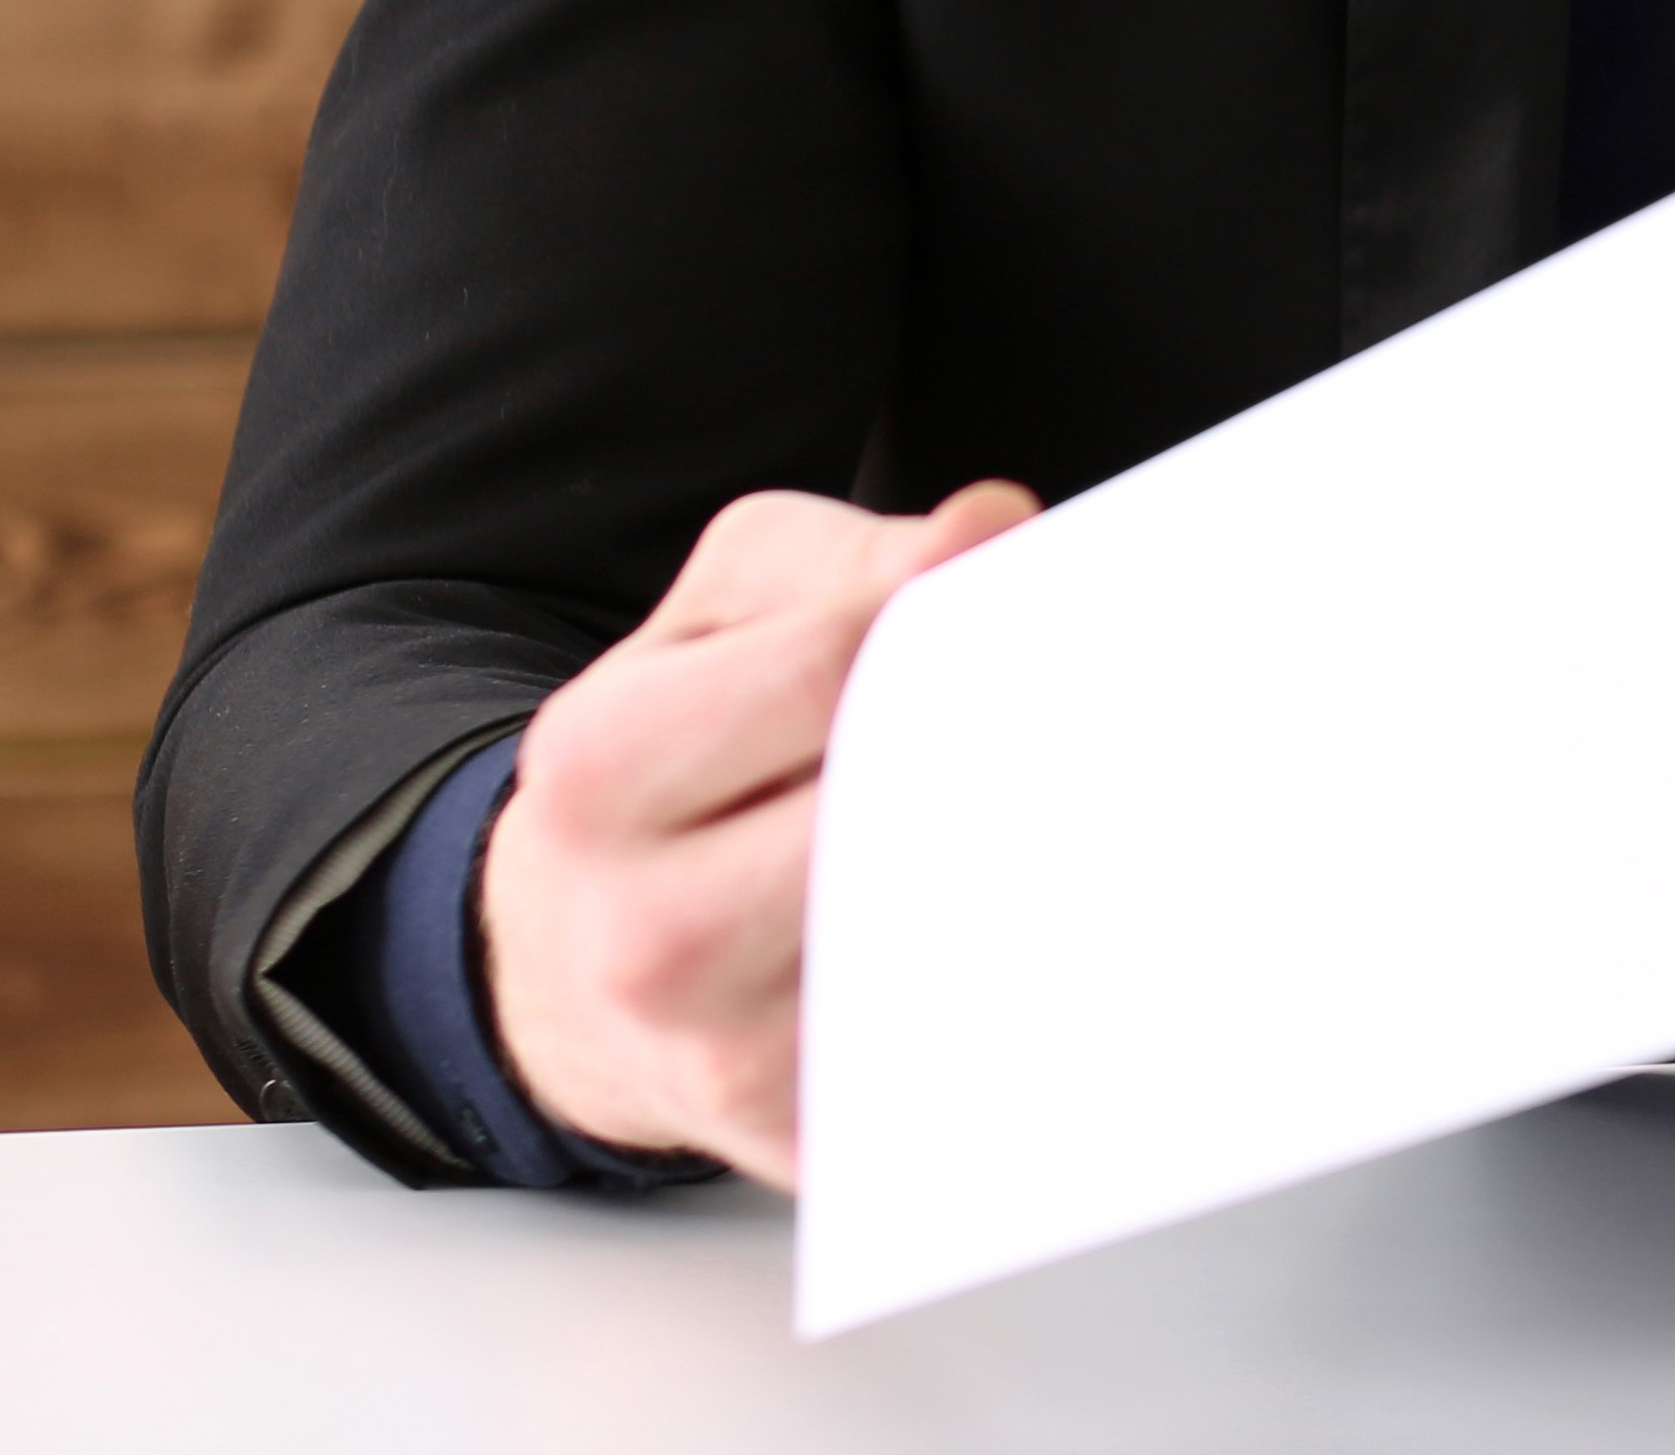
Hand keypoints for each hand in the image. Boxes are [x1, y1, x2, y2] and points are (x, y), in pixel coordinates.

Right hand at [480, 480, 1038, 1184]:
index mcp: (602, 771)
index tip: (1024, 607)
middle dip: (1012, 745)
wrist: (572, 961)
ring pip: (950, 934)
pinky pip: (958, 1048)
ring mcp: (727, 1056)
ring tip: (1082, 797)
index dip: (951, 621)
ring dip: (1036, 858)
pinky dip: (1023, 974)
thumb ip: (849, 562)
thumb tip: (991, 528)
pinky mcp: (806, 1145)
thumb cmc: (670, 763)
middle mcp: (646, 935)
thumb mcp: (718, 617)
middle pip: (906, 810)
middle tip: (1101, 702)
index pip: (835, 671)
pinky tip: (1047, 911)